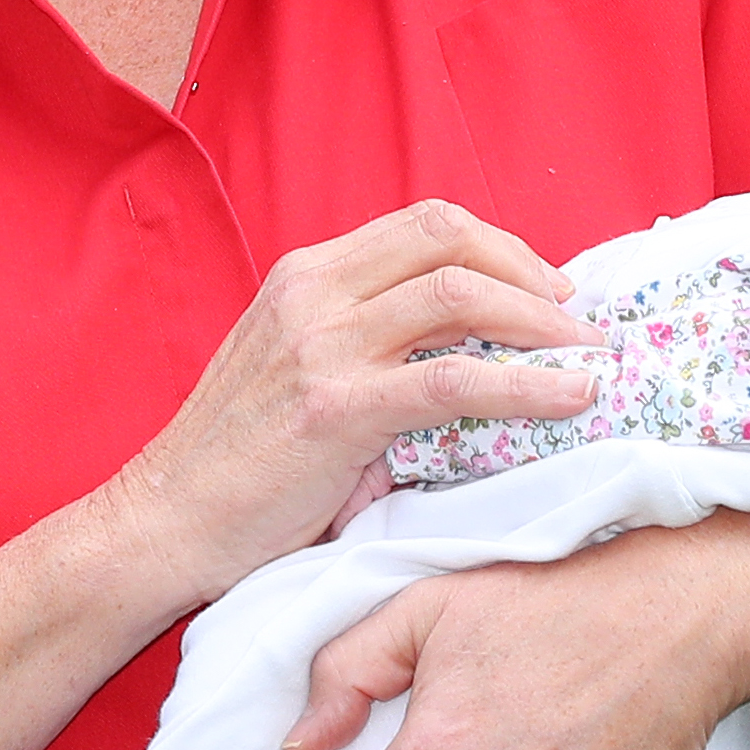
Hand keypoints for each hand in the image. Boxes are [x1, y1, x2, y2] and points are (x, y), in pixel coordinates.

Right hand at [87, 200, 596, 610]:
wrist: (162, 523)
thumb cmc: (233, 466)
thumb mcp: (294, 374)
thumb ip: (363, 349)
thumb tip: (465, 361)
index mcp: (304, 277)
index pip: (423, 225)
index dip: (498, 248)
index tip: (543, 289)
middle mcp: (313, 293)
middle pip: (448, 237)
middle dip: (529, 269)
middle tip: (574, 316)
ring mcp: (322, 345)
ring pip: (459, 294)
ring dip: (540, 320)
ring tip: (587, 354)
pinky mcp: (335, 407)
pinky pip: (453, 381)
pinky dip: (526, 384)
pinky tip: (571, 396)